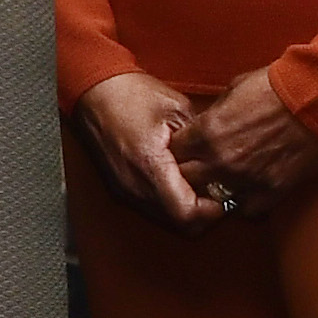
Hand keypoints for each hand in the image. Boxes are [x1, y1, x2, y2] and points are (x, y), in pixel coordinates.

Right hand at [76, 70, 212, 228]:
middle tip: (217, 193)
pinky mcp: (123, 188)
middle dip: (202, 214)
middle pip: (179, 224)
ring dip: (185, 208)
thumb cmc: (130, 95)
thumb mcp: (177, 109)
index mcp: (150, 166)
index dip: (211, 212)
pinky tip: (179, 181)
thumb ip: (201, 142)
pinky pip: (153, 208)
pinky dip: (171, 201)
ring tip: (199, 185)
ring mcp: (127, 190)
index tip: (223, 196)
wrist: (94, 92)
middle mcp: (136, 186)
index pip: (186, 214)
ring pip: (166, 219)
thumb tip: (221, 162)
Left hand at [171, 67, 317, 217]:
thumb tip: (204, 126)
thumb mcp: (233, 90)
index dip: (179, 151)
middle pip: (185, 180)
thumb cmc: (277, 87)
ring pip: (212, 200)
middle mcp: (220, 160)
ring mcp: (244, 180)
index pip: (173, 153)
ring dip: (214, 192)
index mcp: (206, 132)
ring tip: (222, 183)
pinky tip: (247, 192)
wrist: (316, 98)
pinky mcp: (270, 192)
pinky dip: (244, 203)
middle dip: (188, 174)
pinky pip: (245, 211)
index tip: (186, 150)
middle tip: (199, 169)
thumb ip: (213, 114)